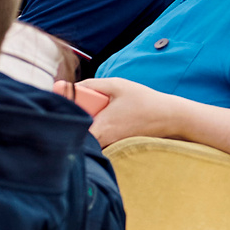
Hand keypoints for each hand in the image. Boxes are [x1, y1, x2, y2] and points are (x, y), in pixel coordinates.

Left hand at [72, 77, 188, 148]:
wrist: (170, 116)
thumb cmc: (144, 100)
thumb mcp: (117, 85)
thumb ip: (92, 85)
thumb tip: (71, 87)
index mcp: (101, 127)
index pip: (72, 130)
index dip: (63, 119)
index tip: (59, 106)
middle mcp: (104, 140)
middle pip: (77, 135)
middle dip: (71, 121)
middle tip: (72, 106)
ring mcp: (110, 144)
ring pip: (88, 138)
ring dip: (83, 125)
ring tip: (88, 110)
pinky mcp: (116, 144)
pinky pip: (98, 139)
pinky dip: (94, 129)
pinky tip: (101, 116)